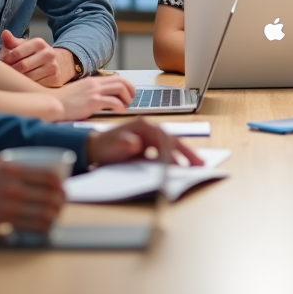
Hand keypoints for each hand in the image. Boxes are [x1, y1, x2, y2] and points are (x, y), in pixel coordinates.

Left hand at [0, 30, 75, 86]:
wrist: (59, 63)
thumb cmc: (36, 55)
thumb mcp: (25, 46)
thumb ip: (12, 42)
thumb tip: (5, 34)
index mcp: (39, 43)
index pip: (17, 52)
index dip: (6, 60)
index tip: (3, 63)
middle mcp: (48, 53)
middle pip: (22, 66)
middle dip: (11, 71)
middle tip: (6, 73)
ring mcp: (52, 67)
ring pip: (28, 77)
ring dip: (18, 80)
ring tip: (14, 78)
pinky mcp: (54, 79)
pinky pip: (35, 85)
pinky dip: (27, 86)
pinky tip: (24, 83)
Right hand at [0, 157, 64, 231]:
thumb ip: (19, 165)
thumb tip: (43, 168)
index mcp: (15, 169)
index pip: (48, 177)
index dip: (60, 185)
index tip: (63, 188)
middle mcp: (13, 187)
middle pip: (49, 196)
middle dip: (61, 201)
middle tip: (62, 202)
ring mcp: (8, 204)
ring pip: (42, 213)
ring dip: (54, 215)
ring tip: (56, 215)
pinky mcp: (3, 219)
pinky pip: (30, 225)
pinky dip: (42, 226)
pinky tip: (45, 226)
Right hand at [53, 75, 136, 118]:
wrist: (53, 104)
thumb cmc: (64, 101)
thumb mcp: (80, 91)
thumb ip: (91, 90)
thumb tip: (103, 96)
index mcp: (92, 81)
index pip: (116, 77)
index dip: (127, 85)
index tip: (129, 93)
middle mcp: (95, 84)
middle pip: (121, 81)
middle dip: (130, 90)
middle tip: (130, 100)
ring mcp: (94, 92)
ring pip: (120, 89)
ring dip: (127, 98)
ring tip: (125, 106)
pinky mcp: (92, 102)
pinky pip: (113, 102)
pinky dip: (120, 107)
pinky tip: (119, 112)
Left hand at [86, 119, 203, 166]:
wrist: (93, 148)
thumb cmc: (104, 146)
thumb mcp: (114, 145)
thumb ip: (126, 143)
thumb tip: (137, 144)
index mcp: (144, 126)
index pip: (167, 137)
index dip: (179, 149)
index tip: (188, 159)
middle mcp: (149, 130)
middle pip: (172, 140)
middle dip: (186, 152)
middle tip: (199, 163)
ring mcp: (148, 138)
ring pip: (169, 146)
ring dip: (181, 155)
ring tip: (193, 166)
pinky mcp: (147, 147)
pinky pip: (162, 153)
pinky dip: (171, 159)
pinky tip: (176, 167)